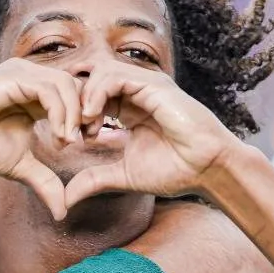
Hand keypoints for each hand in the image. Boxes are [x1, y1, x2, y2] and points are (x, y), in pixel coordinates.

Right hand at [0, 58, 93, 219]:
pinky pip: (49, 90)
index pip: (77, 95)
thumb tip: (62, 212)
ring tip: (69, 143)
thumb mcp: (18, 166)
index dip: (89, 116)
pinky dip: (60, 113)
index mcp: (36, 94)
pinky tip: (58, 136)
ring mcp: (22, 74)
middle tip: (91, 139)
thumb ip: (43, 181)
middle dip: (90, 112)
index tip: (94, 141)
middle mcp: (32, 78)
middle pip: (79, 85)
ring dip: (74, 115)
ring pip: (68, 85)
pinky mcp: (13, 76)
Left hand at [63, 69, 243, 206]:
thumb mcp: (123, 175)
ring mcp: (145, 86)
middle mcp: (135, 93)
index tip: (68, 141)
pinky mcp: (152, 84)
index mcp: (128, 109)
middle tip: (69, 133)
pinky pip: (113, 75)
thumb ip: (95, 180)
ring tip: (83, 127)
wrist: (208, 168)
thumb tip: (66, 199)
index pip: (90, 97)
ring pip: (99, 73)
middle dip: (73, 104)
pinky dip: (96, 94)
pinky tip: (92, 118)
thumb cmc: (175, 170)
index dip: (74, 115)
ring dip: (83, 98)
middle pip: (90, 81)